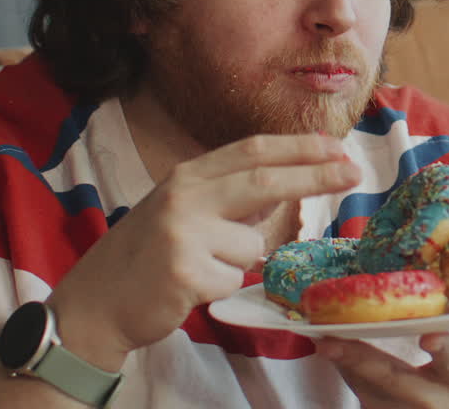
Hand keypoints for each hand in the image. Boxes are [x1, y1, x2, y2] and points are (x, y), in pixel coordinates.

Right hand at [46, 134, 359, 370]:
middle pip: (266, 180)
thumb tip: (287, 183)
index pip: (253, 150)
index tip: (336, 146)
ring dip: (237, 261)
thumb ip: (229, 196)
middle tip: (354, 172)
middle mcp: (184, 196)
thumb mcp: (182, 210)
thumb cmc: (146, 256)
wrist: (95, 302)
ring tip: (198, 268)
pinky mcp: (184, 272)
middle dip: (316, 176)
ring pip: (251, 245)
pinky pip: (233, 280)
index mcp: (187, 175)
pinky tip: (187, 287)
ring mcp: (183, 233)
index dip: (298, 147)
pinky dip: (220, 288)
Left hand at [315, 319, 448, 408]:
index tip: (429, 337)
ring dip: (347, 367)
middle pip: (394, 379)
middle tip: (331, 341)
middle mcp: (437, 401)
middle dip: (361, 360)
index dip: (443, 349)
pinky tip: (335, 356)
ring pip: (371, 393)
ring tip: (323, 342)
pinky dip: (350, 377)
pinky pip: (366, 399)